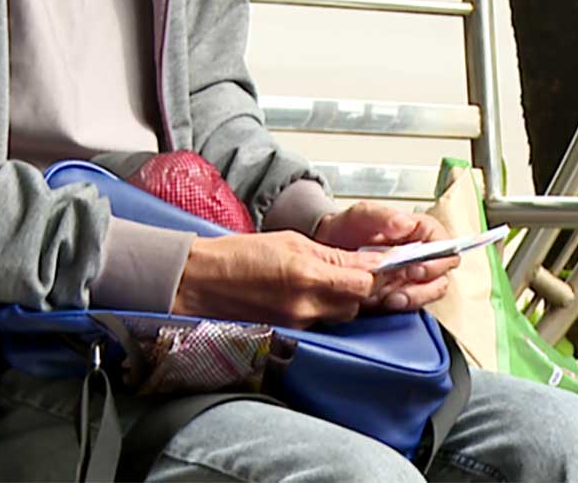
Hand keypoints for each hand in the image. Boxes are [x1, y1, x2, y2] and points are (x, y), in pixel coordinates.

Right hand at [171, 231, 377, 325]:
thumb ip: (332, 255)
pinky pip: (319, 325)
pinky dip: (319, 311)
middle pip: (356, 302)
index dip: (375, 272)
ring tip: (319, 283)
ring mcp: (296, 324)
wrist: (199, 282)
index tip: (378, 263)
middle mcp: (305, 305)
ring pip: (340, 315)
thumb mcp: (291, 241)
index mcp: (308, 274)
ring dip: (340, 300)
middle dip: (358, 286)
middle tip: (348, 271)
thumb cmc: (238, 256)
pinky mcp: (287, 336)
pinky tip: (303, 298)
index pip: (364, 281)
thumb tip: (365, 260)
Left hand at [313, 202, 458, 313]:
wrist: (326, 251)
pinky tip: (383, 303)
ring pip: (432, 291)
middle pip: (443, 271)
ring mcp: (412, 276)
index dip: (438, 255)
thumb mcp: (361, 215)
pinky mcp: (401, 294)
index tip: (418, 263)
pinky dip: (400, 307)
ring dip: (416, 297)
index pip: (444, 242)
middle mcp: (421, 254)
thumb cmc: (346, 229)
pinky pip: (412, 305)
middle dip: (428, 280)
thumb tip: (405, 224)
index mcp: (418, 231)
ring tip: (392, 297)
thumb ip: (383, 216)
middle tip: (405, 281)